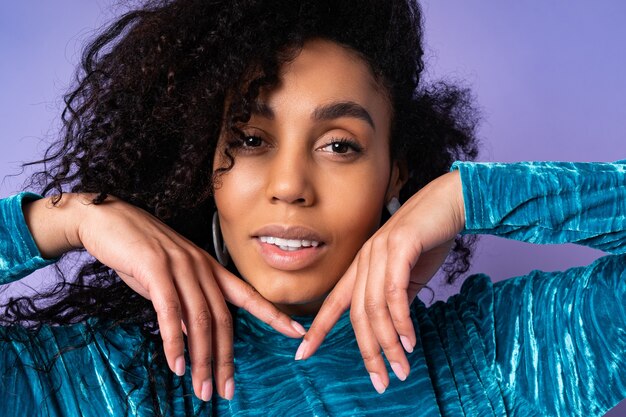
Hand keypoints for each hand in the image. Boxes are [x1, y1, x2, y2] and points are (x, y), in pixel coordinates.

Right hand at [24, 194, 305, 400]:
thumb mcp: (169, 280)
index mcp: (210, 269)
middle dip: (225, 359)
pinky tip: (177, 364)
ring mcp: (180, 266)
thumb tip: (191, 337)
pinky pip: (170, 311)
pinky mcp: (155, 268)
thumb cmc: (139, 252)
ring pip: (199, 320)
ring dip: (201, 359)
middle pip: (222, 320)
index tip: (298, 332)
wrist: (108, 219)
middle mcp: (201, 268)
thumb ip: (184, 305)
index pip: (249, 295)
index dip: (275, 315)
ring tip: (202, 389)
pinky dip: (174, 341)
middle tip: (225, 391)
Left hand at [297, 171, 464, 392]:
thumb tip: (394, 329)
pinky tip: (408, 340)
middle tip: (380, 381)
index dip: (318, 329)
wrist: (451, 202)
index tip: (302, 353)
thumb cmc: (429, 237)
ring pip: (375, 307)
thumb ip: (397, 300)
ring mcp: (380, 252)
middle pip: (356, 314)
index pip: (334, 302)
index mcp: (362, 266)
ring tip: (400, 368)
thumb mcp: (409, 275)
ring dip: (387, 343)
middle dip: (367, 351)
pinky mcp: (400, 246)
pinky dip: (400, 319)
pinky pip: (394, 291)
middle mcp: (365, 259)